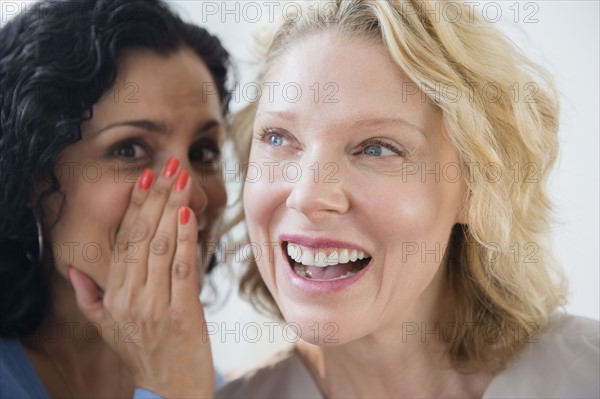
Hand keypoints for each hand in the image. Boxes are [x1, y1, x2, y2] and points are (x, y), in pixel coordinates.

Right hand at [69, 157, 213, 397]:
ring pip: (163, 247)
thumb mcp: (107, 329)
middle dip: (157, 197)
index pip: (123, 241)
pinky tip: (188, 214)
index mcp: (113, 296)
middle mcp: (130, 298)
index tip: (145, 178)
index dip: (135, 207)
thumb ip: (90, 297)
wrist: (170, 392)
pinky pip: (183, 269)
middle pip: (143, 237)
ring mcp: (155, 305)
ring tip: (182, 179)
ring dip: (173, 208)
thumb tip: (74, 270)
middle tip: (169, 166)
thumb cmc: (143, 356)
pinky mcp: (183, 314)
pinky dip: (186, 239)